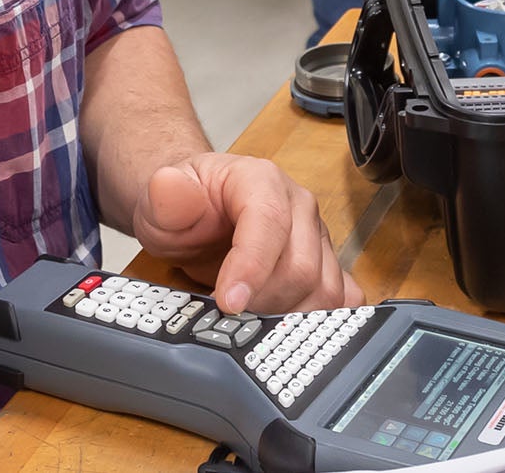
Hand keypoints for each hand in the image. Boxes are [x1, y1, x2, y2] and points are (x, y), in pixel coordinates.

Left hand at [132, 152, 362, 314]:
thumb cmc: (185, 206)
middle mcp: (298, 206)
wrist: (196, 213)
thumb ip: (165, 196)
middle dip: (262, 302)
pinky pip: (343, 297)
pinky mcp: (327, 263)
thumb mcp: (161, 200)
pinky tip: (287, 324)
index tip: (229, 302)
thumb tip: (168, 185)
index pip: (269, 222)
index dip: (252, 267)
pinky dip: (319, 319)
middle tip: (228, 317)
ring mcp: (317, 235)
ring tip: (250, 322)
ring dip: (287, 317)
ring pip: (324, 289)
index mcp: (261, 180)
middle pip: (301, 266)